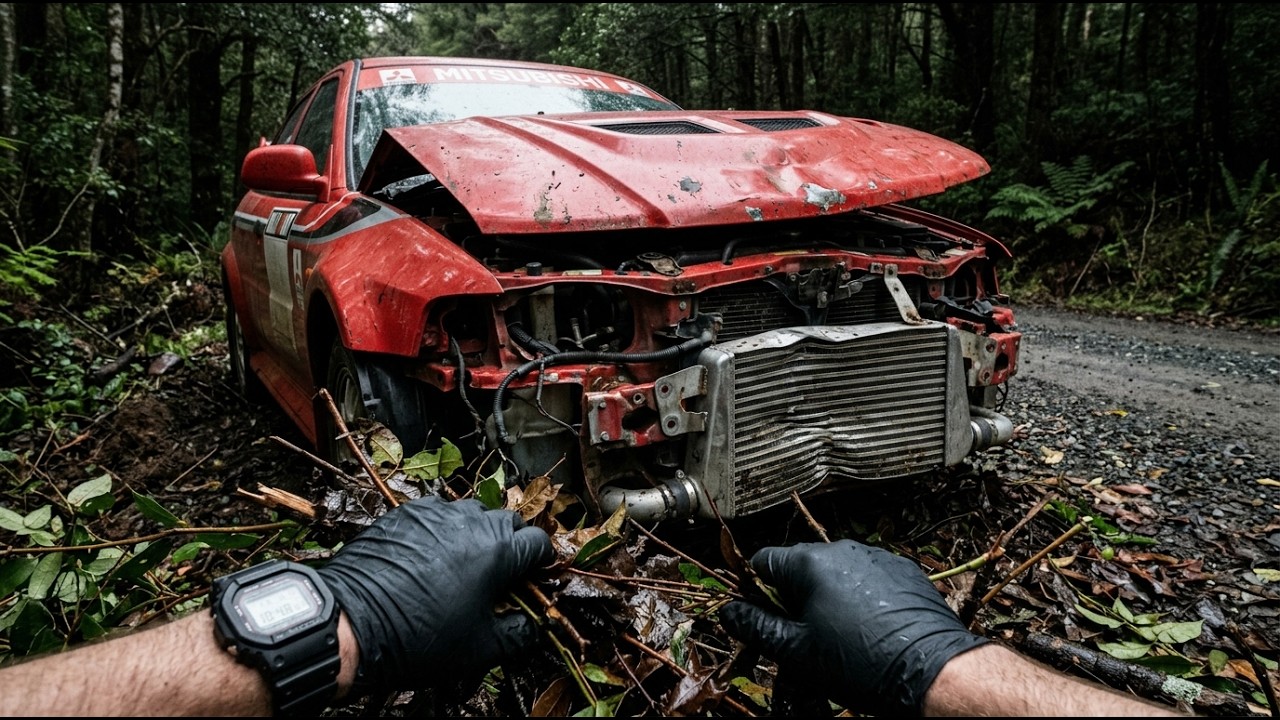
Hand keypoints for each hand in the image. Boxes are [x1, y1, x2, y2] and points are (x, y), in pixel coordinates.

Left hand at [317, 496, 553, 692]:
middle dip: (512, 545)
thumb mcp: (481, 648)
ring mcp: (435, 513)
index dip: (541, 561)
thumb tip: (532, 625)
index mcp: (497, 551)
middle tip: (501, 573)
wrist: (352, 624)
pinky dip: (442, 531)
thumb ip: (519, 634)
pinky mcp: (404, 514)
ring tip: (464, 563)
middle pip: (507, 522)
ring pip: (471, 514)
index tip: (535, 575)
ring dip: (477, 534)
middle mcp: (470, 522)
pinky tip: (430, 557)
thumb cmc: (419, 638)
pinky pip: (436, 515)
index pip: (538, 542)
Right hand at [719, 539, 987, 714]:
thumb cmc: (860, 663)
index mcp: (809, 563)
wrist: (931, 672)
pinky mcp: (904, 571)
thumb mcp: (796, 651)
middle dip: (795, 596)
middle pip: (801, 566)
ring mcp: (877, 558)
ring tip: (843, 636)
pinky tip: (870, 628)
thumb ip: (755, 626)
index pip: (763, 561)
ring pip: (836, 572)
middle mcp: (842, 549)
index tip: (764, 617)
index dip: (757, 590)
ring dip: (830, 596)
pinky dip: (862, 596)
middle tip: (804, 635)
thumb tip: (728, 612)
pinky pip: (869, 578)